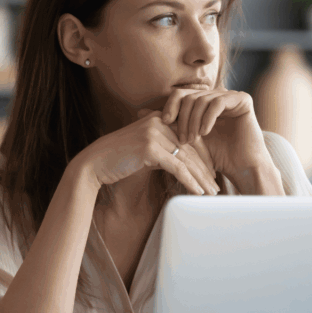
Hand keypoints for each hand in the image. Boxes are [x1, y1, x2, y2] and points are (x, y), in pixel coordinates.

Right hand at [76, 109, 219, 195]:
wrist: (95, 163)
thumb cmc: (118, 159)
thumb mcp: (145, 149)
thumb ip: (163, 149)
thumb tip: (183, 163)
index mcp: (159, 119)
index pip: (190, 137)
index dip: (203, 157)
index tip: (212, 174)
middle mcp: (159, 122)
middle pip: (191, 148)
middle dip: (205, 169)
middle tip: (216, 186)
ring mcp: (154, 134)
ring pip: (187, 159)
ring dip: (201, 178)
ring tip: (211, 193)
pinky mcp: (150, 148)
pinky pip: (177, 167)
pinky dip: (190, 181)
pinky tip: (198, 192)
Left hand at [160, 88, 272, 177]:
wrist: (242, 168)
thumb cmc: (215, 158)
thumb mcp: (186, 140)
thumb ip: (167, 125)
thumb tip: (139, 113)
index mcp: (204, 102)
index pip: (180, 95)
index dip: (170, 107)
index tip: (163, 123)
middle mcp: (217, 95)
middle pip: (190, 95)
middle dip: (182, 117)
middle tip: (181, 138)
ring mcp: (230, 96)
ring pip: (202, 99)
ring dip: (193, 121)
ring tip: (192, 139)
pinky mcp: (243, 100)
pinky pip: (218, 102)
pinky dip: (208, 118)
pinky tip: (205, 133)